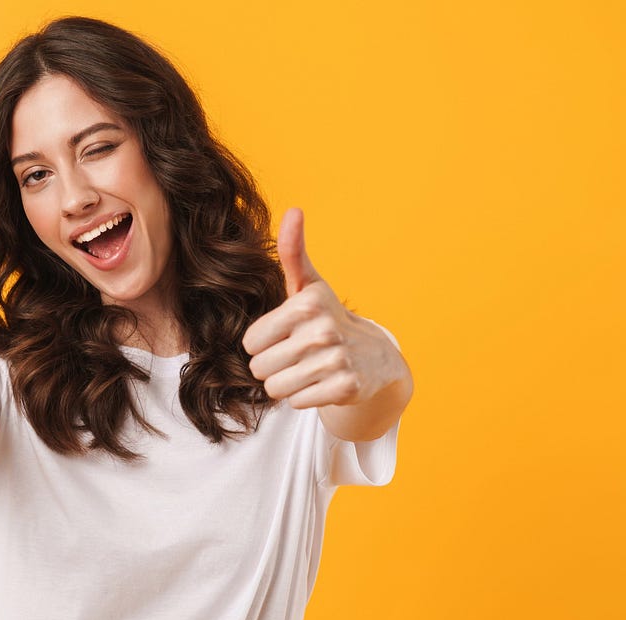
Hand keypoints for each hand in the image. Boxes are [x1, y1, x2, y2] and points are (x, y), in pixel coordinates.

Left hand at [242, 208, 398, 408]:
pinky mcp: (346, 387)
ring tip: (307, 369)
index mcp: (306, 304)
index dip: (262, 343)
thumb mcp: (308, 285)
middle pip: (259, 368)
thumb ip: (292, 252)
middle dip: (272, 366)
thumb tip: (293, 210)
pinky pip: (297, 402)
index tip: (284, 335)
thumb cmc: (327, 318)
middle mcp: (322, 330)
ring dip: (286, 383)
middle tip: (296, 355)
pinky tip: (322, 382)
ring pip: (275, 388)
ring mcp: (336, 360)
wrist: (375, 356)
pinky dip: (305, 397)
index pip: (250, 342)